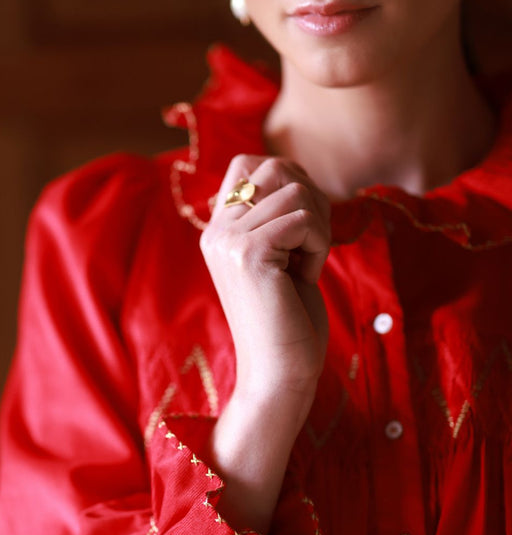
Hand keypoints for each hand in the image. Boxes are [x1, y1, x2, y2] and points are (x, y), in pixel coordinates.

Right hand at [201, 154, 330, 401]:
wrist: (279, 373)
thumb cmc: (289, 319)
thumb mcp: (280, 255)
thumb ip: (278, 214)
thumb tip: (296, 172)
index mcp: (218, 229)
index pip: (250, 162)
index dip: (289, 179)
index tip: (301, 226)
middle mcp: (215, 230)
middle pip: (278, 167)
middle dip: (312, 201)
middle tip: (311, 247)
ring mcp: (227, 240)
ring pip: (296, 191)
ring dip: (319, 228)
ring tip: (306, 266)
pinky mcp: (248, 253)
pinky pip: (304, 219)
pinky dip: (320, 247)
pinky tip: (307, 278)